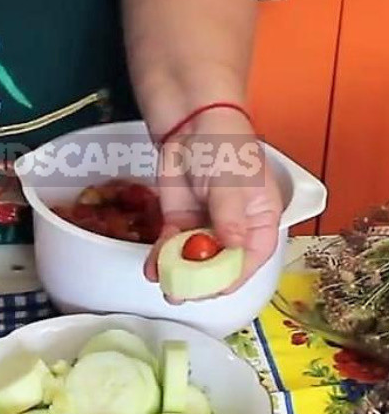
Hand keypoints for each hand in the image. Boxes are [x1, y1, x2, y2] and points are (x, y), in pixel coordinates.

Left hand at [144, 107, 282, 301]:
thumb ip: (230, 217)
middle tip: (183, 292)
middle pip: (221, 265)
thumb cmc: (225, 145)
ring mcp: (205, 226)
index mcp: (260, 221)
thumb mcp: (232, 182)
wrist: (190, 122)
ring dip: (178, 274)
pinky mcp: (180, 221)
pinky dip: (161, 258)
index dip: (234, 276)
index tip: (215, 288)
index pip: (252, 258)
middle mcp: (234, 229)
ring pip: (193, 260)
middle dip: (201, 281)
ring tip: (165, 286)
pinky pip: (171, 245)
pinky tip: (152, 269)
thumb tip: (232, 248)